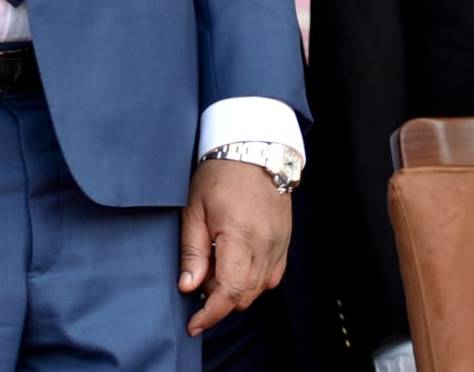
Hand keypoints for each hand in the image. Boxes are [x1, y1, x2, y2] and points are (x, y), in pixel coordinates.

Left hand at [177, 157, 290, 335]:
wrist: (255, 149)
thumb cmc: (220, 174)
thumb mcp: (194, 209)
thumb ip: (192, 251)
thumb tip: (189, 287)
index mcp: (239, 236)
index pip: (229, 291)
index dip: (210, 315)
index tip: (193, 325)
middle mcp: (265, 244)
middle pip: (245, 296)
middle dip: (219, 300)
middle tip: (200, 277)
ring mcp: (279, 243)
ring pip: (260, 289)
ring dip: (237, 290)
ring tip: (218, 265)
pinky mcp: (285, 241)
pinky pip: (272, 275)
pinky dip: (254, 280)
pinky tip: (238, 263)